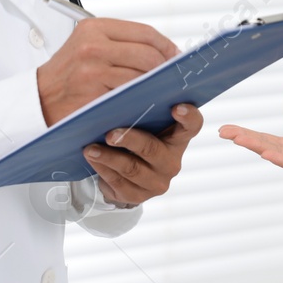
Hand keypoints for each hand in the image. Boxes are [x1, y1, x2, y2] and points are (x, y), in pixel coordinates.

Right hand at [37, 18, 179, 125]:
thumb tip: (164, 51)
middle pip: (148, 54)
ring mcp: (92, 68)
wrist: (38, 99)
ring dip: (155, 86)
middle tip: (172, 79)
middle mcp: (93, 44)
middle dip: (165, 68)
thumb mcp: (88, 46)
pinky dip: (141, 98)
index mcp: (95, 27)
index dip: (166, 46)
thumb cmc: (68, 74)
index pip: (145, 32)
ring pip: (141, 75)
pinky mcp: (93, 91)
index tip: (176, 58)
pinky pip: (129, 94)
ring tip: (161, 90)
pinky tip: (146, 101)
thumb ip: (121, 44)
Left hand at [83, 103, 203, 204]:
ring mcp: (156, 181)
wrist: (125, 175)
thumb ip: (141, 109)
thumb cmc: (135, 138)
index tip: (176, 107)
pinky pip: (118, 182)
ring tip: (90, 148)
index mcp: (177, 138)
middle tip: (110, 134)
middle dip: (129, 140)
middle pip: (152, 149)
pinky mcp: (138, 196)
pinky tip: (91, 159)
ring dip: (108, 157)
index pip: (192, 126)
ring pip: (131, 168)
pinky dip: (102, 169)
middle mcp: (171, 161)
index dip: (188, 117)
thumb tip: (124, 87)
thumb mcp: (142, 123)